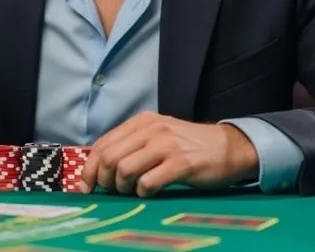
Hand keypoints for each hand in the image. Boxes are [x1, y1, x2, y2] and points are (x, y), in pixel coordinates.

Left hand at [80, 112, 258, 196]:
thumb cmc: (188, 145)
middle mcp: (151, 129)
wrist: (228, 146)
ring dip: (122, 187)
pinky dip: (142, 192)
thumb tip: (101, 167)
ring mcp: (166, 145)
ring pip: (124, 169)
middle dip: (104, 180)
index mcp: (141, 122)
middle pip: (110, 157)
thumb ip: (131, 144)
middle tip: (112, 191)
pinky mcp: (181, 164)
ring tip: (131, 191)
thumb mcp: (157, 135)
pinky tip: (148, 192)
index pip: (103, 144)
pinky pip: (148, 182)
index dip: (90, 168)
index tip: (86, 186)